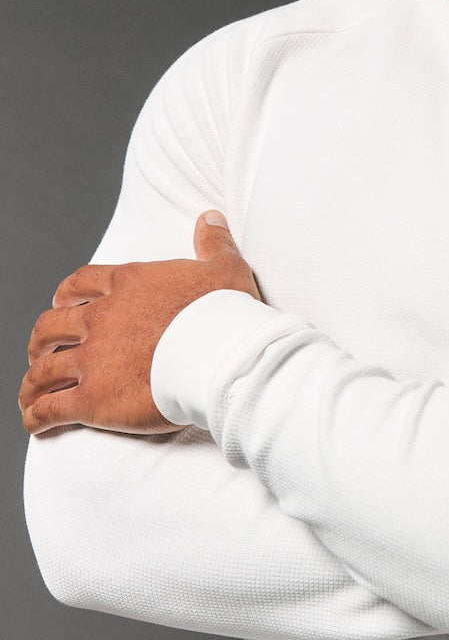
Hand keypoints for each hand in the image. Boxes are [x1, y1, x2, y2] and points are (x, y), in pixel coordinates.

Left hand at [20, 212, 260, 436]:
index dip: (66, 296)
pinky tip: (32, 422)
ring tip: (29, 393)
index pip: (80, 283)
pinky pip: (51, 407)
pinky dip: (36, 415)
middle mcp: (102, 318)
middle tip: (42, 351)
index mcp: (128, 284)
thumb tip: (211, 217)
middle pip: (52, 326)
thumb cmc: (227, 313)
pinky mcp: (93, 398)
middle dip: (42, 340)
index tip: (62, 305)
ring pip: (44, 369)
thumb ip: (213, 242)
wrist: (223, 354)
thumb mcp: (225, 268)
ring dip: (33, 381)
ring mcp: (93, 359)